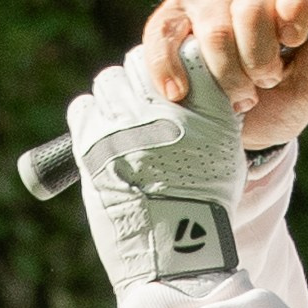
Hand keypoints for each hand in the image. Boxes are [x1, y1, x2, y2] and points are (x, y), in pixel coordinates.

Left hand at [66, 48, 245, 291]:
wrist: (176, 252)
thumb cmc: (205, 208)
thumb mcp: (226, 153)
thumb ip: (211, 114)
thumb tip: (184, 89)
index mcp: (206, 106)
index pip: (182, 55)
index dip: (174, 70)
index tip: (172, 89)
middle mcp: (164, 106)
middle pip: (141, 64)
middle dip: (141, 83)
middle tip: (144, 109)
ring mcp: (124, 123)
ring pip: (108, 82)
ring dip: (114, 98)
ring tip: (122, 127)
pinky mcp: (92, 143)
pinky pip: (82, 107)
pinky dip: (90, 117)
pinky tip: (101, 137)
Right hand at [140, 0, 307, 149]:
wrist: (235, 138)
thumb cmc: (278, 107)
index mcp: (290, 5)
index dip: (300, 1)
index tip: (294, 39)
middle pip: (254, 6)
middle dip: (260, 58)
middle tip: (264, 85)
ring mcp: (206, 7)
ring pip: (215, 27)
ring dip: (226, 75)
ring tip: (235, 101)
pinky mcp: (169, 25)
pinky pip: (164, 36)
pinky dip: (171, 68)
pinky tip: (181, 93)